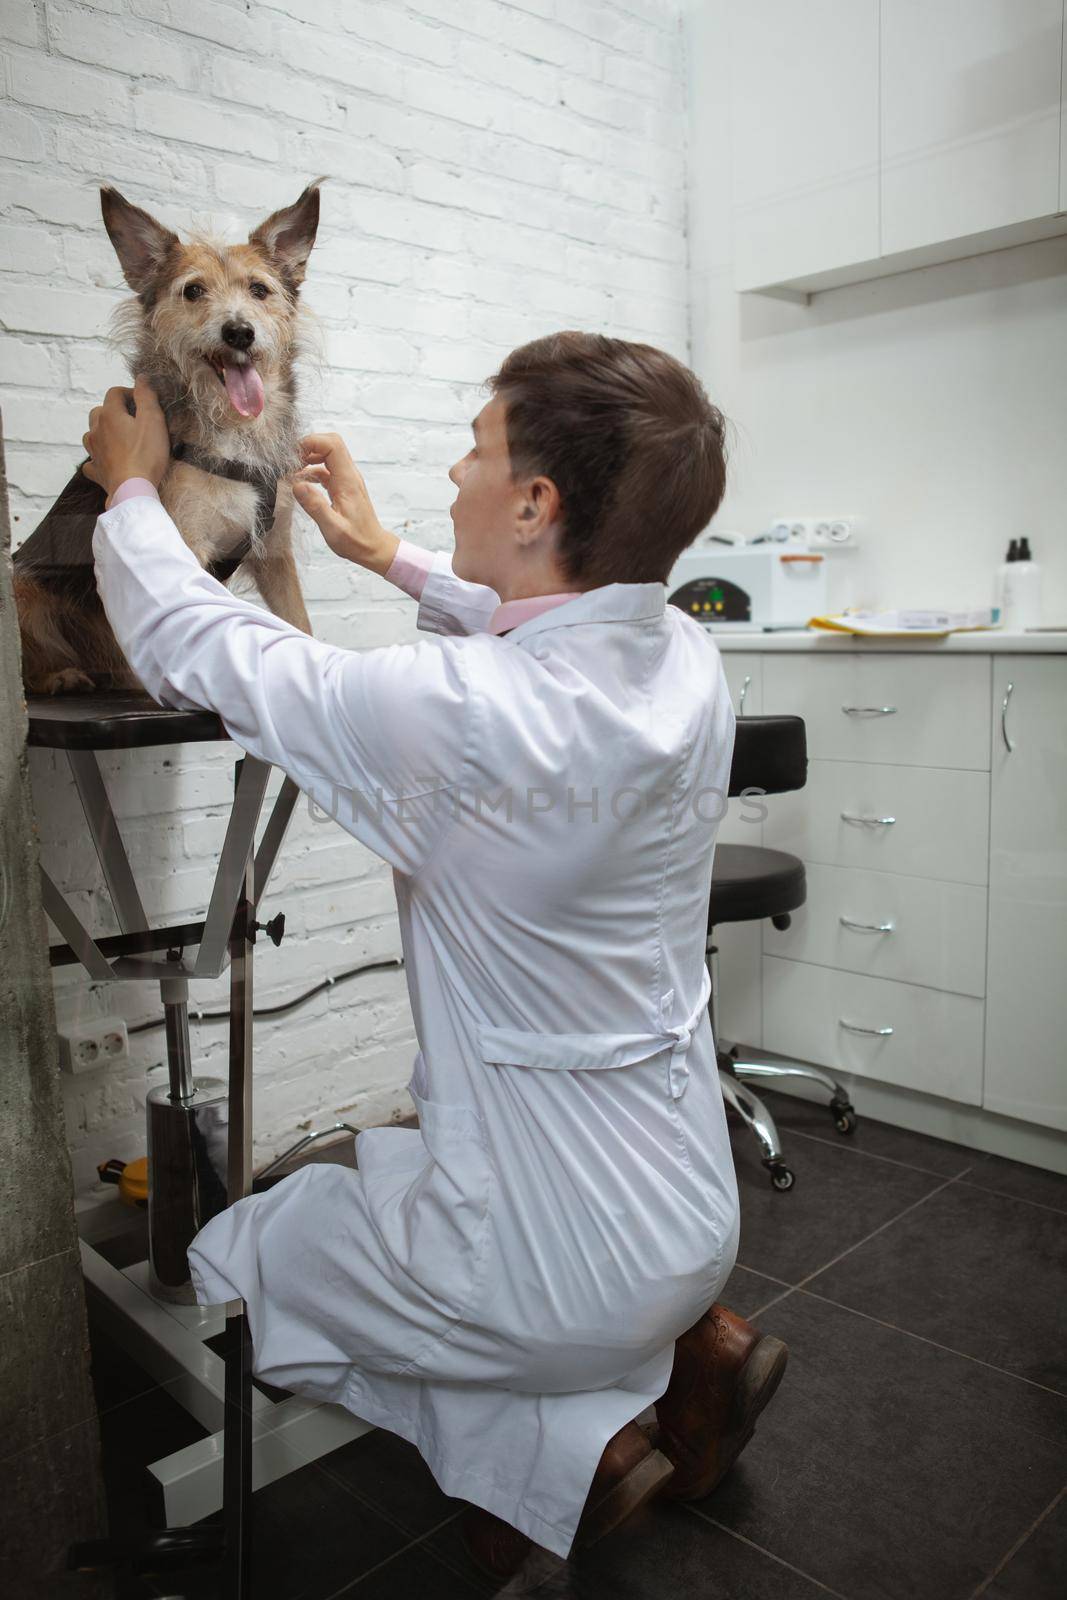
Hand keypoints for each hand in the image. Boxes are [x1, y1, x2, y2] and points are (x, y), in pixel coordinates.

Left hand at [82, 375, 170, 501]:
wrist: (133, 490)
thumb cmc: (146, 455)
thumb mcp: (153, 420)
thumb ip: (146, 396)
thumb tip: (141, 378)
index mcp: (109, 414)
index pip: (114, 392)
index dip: (129, 392)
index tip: (144, 401)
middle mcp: (96, 430)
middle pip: (99, 411)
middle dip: (113, 411)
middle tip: (133, 419)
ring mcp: (94, 451)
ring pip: (91, 434)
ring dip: (102, 432)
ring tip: (119, 438)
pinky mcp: (97, 471)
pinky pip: (91, 461)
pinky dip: (97, 458)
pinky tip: (106, 462)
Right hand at [294, 433, 398, 574]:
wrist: (373, 548)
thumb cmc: (355, 541)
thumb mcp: (333, 528)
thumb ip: (315, 506)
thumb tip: (296, 485)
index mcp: (348, 481)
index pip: (332, 445)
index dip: (311, 443)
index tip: (293, 456)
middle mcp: (349, 475)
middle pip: (330, 443)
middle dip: (308, 446)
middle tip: (291, 462)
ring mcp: (347, 479)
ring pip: (328, 454)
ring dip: (309, 458)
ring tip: (292, 472)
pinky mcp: (343, 486)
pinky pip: (326, 469)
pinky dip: (312, 470)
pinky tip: (301, 483)